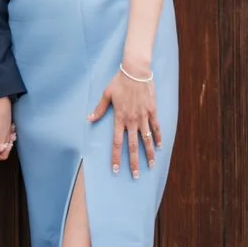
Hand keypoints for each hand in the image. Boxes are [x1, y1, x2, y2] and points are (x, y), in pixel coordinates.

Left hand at [96, 60, 159, 176]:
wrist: (136, 71)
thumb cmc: (120, 81)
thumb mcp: (106, 94)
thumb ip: (99, 109)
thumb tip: (88, 119)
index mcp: (119, 118)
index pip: (117, 142)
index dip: (116, 157)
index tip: (116, 170)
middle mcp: (132, 120)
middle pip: (132, 146)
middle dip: (134, 163)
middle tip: (136, 176)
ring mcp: (143, 117)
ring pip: (146, 140)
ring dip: (149, 154)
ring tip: (151, 166)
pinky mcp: (152, 111)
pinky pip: (156, 127)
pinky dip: (158, 138)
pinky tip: (159, 147)